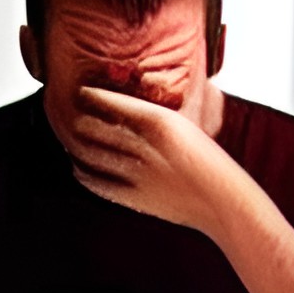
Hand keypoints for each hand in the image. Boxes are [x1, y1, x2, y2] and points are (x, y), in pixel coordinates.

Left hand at [66, 85, 241, 234]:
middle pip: (95, 127)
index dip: (92, 97)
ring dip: (76, 144)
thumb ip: (157, 119)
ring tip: (71, 138)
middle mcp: (145, 144)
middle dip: (80, 119)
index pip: (112, 102)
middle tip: (69, 114)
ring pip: (91, 153)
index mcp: (161, 120)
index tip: (80, 91)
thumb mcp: (185, 129)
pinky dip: (83, 172)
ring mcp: (137, 172)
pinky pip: (96, 181)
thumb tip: (131, 108)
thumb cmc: (209, 162)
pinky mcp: (133, 197)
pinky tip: (79, 167)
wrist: (224, 200)